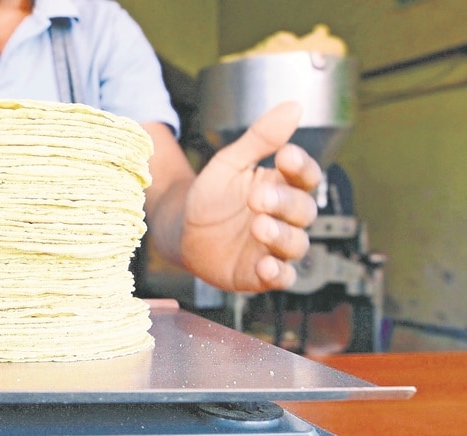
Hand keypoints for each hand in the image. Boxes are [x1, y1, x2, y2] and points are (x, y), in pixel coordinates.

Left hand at [181, 101, 320, 291]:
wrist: (180, 232)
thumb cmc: (210, 195)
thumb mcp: (229, 163)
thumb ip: (259, 138)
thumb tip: (294, 106)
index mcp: (282, 187)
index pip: (306, 176)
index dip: (301, 167)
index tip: (285, 156)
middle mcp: (285, 218)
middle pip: (304, 211)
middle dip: (284, 204)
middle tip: (257, 198)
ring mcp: (275, 247)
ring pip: (296, 244)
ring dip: (281, 236)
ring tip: (259, 226)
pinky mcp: (260, 274)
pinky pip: (282, 278)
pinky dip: (277, 274)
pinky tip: (265, 265)